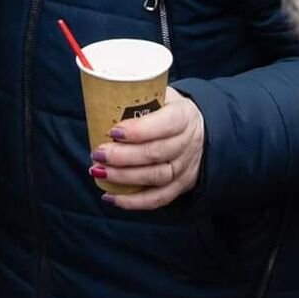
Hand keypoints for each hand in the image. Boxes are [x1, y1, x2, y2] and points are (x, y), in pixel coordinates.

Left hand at [93, 90, 203, 209]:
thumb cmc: (169, 110)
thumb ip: (140, 98)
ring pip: (156, 177)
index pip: (166, 124)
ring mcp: (186, 167)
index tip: (113, 131)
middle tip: (97, 153)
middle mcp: (189, 143)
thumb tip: (103, 97)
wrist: (200, 130)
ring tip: (99, 170)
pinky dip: (133, 202)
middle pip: (156, 153)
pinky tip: (110, 197)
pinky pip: (158, 199)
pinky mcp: (181, 185)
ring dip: (123, 177)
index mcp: (184, 116)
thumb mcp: (163, 95)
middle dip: (122, 156)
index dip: (139, 130)